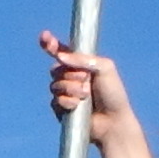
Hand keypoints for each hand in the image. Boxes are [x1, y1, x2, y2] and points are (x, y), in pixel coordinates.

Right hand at [40, 33, 140, 147]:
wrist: (113, 120)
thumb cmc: (113, 93)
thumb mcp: (105, 68)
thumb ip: (83, 59)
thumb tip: (60, 56)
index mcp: (80, 64)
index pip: (60, 51)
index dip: (50, 44)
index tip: (45, 37)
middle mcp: (70, 77)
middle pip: (55, 69)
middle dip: (70, 75)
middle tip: (87, 80)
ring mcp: (65, 93)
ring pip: (54, 85)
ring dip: (71, 89)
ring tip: (86, 95)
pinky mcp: (61, 109)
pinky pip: (55, 101)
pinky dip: (67, 102)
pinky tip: (78, 106)